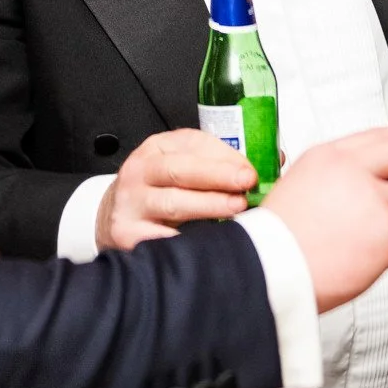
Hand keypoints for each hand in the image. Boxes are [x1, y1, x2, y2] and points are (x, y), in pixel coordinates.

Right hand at [97, 128, 256, 248]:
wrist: (113, 216)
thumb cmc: (157, 190)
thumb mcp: (181, 166)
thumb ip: (222, 164)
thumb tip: (275, 163)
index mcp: (157, 149)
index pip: (192, 145)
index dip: (224, 157)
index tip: (250, 169)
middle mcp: (140, 172)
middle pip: (179, 170)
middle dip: (217, 176)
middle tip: (246, 184)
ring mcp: (131, 204)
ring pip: (172, 203)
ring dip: (207, 206)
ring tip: (236, 208)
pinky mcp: (127, 234)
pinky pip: (160, 238)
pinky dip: (184, 240)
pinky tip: (208, 242)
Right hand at [269, 126, 387, 313]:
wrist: (266, 272)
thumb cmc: (279, 244)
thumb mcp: (301, 187)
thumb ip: (340, 176)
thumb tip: (377, 180)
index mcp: (328, 156)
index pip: (385, 132)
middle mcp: (350, 168)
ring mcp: (369, 196)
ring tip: (375, 247)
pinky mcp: (385, 228)